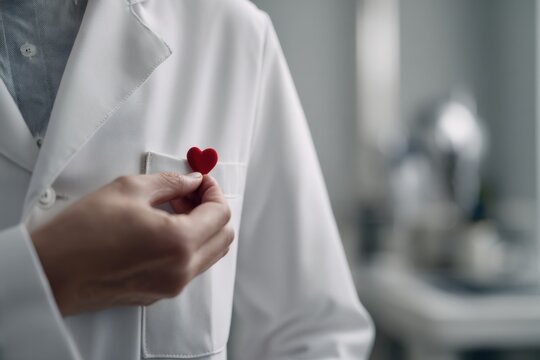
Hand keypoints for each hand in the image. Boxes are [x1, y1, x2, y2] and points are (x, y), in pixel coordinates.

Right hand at [30, 173, 233, 315]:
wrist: (49, 272)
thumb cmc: (80, 234)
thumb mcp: (129, 190)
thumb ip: (171, 183)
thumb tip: (191, 181)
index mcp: (179, 244)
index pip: (221, 214)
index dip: (214, 191)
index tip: (200, 181)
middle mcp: (181, 271)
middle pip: (223, 237)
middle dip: (212, 209)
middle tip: (188, 192)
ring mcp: (171, 286)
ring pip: (209, 254)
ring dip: (201, 227)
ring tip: (173, 208)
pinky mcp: (158, 293)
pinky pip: (190, 267)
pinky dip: (188, 245)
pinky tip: (163, 228)